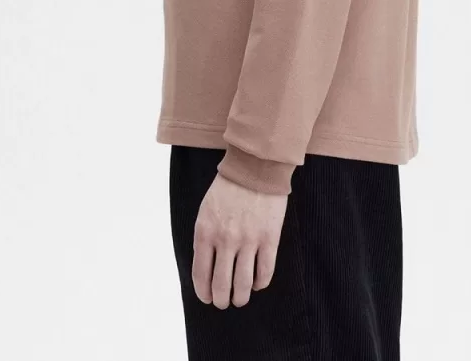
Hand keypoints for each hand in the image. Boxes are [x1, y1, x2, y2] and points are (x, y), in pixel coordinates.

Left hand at [192, 171, 288, 308]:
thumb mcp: (206, 211)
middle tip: (224, 302)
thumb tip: (206, 269)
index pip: (201, 275)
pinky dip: (259, 283)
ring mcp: (249, 240)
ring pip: (243, 285)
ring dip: (240, 298)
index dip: (204, 293)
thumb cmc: (227, 189)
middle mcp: (226, 240)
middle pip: (221, 285)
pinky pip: (265, 272)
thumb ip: (205, 239)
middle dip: (221, 300)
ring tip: (240, 299)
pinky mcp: (269, 238)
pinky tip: (256, 283)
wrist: (255, 167)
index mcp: (205, 232)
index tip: (207, 298)